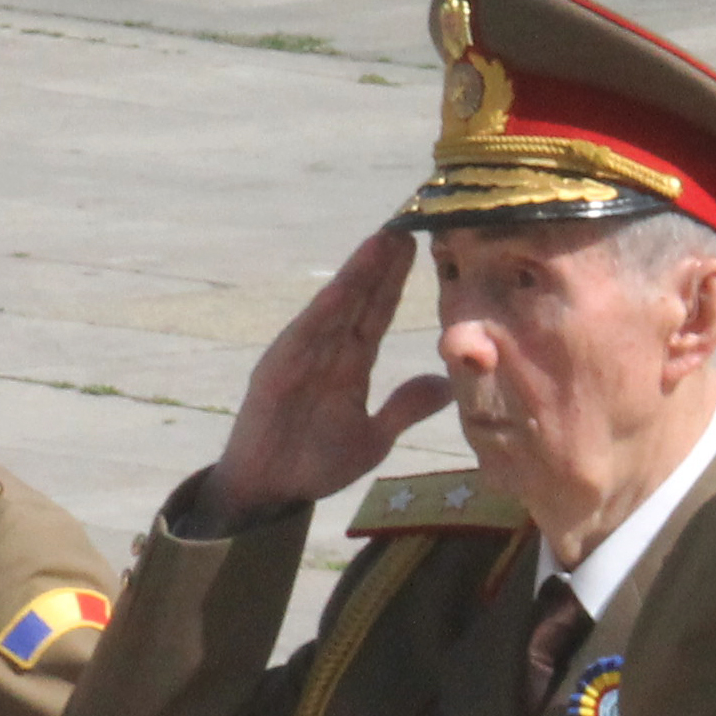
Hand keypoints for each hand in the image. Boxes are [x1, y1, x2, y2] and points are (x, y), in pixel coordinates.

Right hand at [206, 229, 453, 525]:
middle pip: (360, 298)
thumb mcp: (373, 437)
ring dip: (359, 273)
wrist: (270, 492)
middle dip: (383, 263)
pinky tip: (347, 284)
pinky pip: (306, 334)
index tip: (422, 246)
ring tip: (385, 239)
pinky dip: (326, 309)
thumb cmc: (316, 462)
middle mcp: (327, 351)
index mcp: (351, 364)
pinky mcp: (278, 370)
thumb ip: (404, 408)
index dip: (397, 281)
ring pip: (337, 307)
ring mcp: (301, 356)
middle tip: (409, 223)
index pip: (378, 312)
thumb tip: (445, 385)